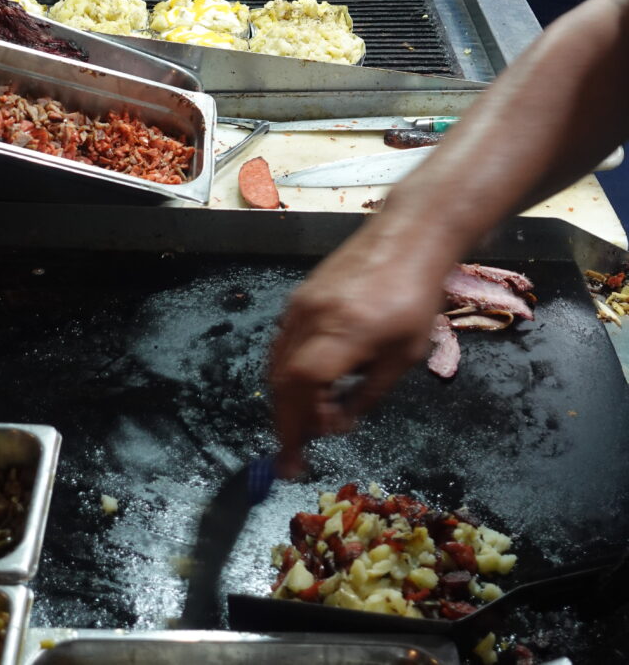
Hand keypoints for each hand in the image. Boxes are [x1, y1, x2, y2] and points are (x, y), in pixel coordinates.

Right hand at [271, 212, 447, 474]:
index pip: (301, 386)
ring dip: (284, 397)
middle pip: (281, 378)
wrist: (409, 236)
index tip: (298, 457)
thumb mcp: (405, 355)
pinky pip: (283, 341)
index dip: (295, 425)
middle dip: (285, 420)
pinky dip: (286, 371)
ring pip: (277, 361)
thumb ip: (369, 393)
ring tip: (301, 424)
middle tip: (293, 452)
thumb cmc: (417, 296)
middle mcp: (312, 317)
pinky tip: (305, 385)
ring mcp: (301, 302)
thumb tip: (339, 422)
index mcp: (342, 332)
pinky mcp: (301, 294)